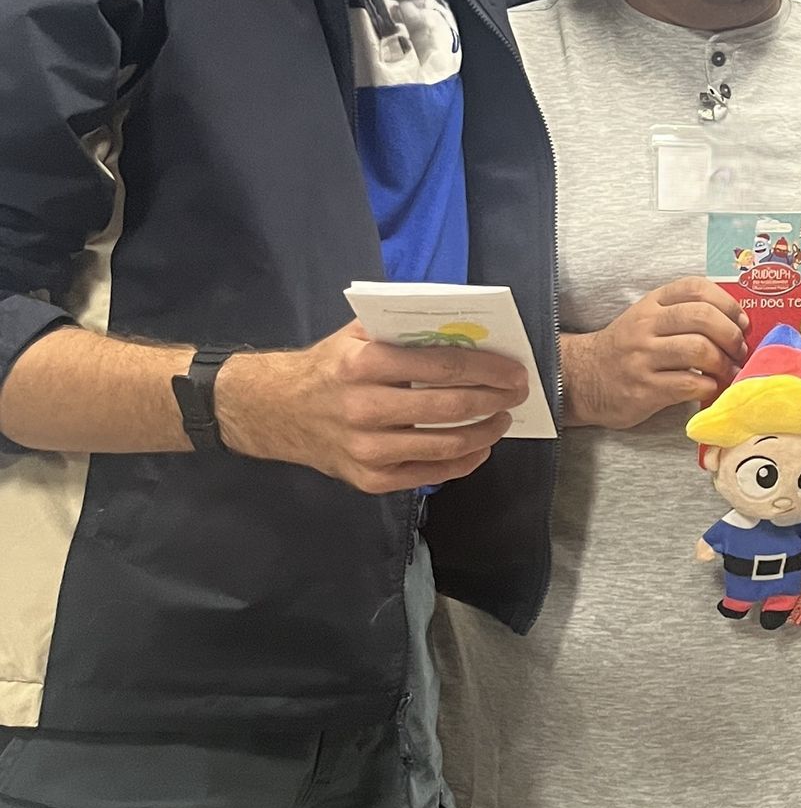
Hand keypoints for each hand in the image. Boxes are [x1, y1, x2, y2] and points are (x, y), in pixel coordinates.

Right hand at [217, 319, 528, 493]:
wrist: (275, 411)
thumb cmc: (329, 366)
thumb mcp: (357, 335)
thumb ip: (405, 328)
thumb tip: (468, 328)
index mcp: (364, 365)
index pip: (444, 366)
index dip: (489, 370)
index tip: (516, 371)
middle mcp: (364, 409)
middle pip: (451, 408)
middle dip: (495, 400)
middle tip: (518, 394)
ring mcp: (367, 450)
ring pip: (447, 446)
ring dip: (486, 432)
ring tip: (501, 418)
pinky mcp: (370, 480)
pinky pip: (432, 474)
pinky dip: (465, 461)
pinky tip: (480, 447)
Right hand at [565, 278, 748, 429]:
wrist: (583, 378)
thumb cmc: (628, 348)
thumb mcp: (648, 318)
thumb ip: (684, 314)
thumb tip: (737, 325)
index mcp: (652, 303)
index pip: (695, 288)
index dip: (727, 303)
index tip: (740, 322)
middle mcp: (646, 325)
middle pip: (702, 317)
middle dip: (731, 335)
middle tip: (740, 351)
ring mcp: (643, 357)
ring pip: (699, 350)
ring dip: (724, 363)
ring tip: (729, 372)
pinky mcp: (644, 389)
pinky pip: (689, 384)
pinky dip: (710, 386)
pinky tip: (710, 388)